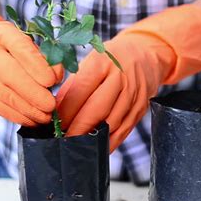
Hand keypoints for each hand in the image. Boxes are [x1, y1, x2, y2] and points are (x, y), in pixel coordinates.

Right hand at [0, 13, 62, 125]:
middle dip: (33, 94)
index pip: (20, 48)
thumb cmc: (9, 46)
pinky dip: (15, 116)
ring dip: (27, 109)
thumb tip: (57, 76)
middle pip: (9, 75)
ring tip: (45, 117)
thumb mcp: (27, 42)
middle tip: (51, 105)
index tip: (52, 81)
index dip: (37, 66)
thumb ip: (44, 57)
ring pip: (2, 94)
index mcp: (2, 33)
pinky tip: (30, 120)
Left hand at [56, 4, 200, 150]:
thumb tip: (57, 112)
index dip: (66, 112)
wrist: (145, 55)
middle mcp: (121, 78)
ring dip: (93, 137)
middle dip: (77, 129)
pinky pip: (124, 130)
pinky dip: (109, 142)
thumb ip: (73, 86)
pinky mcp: (141, 108)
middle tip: (64, 140)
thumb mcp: (90, 62)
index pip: (80, 92)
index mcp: (103, 63)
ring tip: (78, 144)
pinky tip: (97, 146)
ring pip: (111, 124)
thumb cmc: (111, 59)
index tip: (55, 125)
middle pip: (96, 110)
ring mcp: (134, 94)